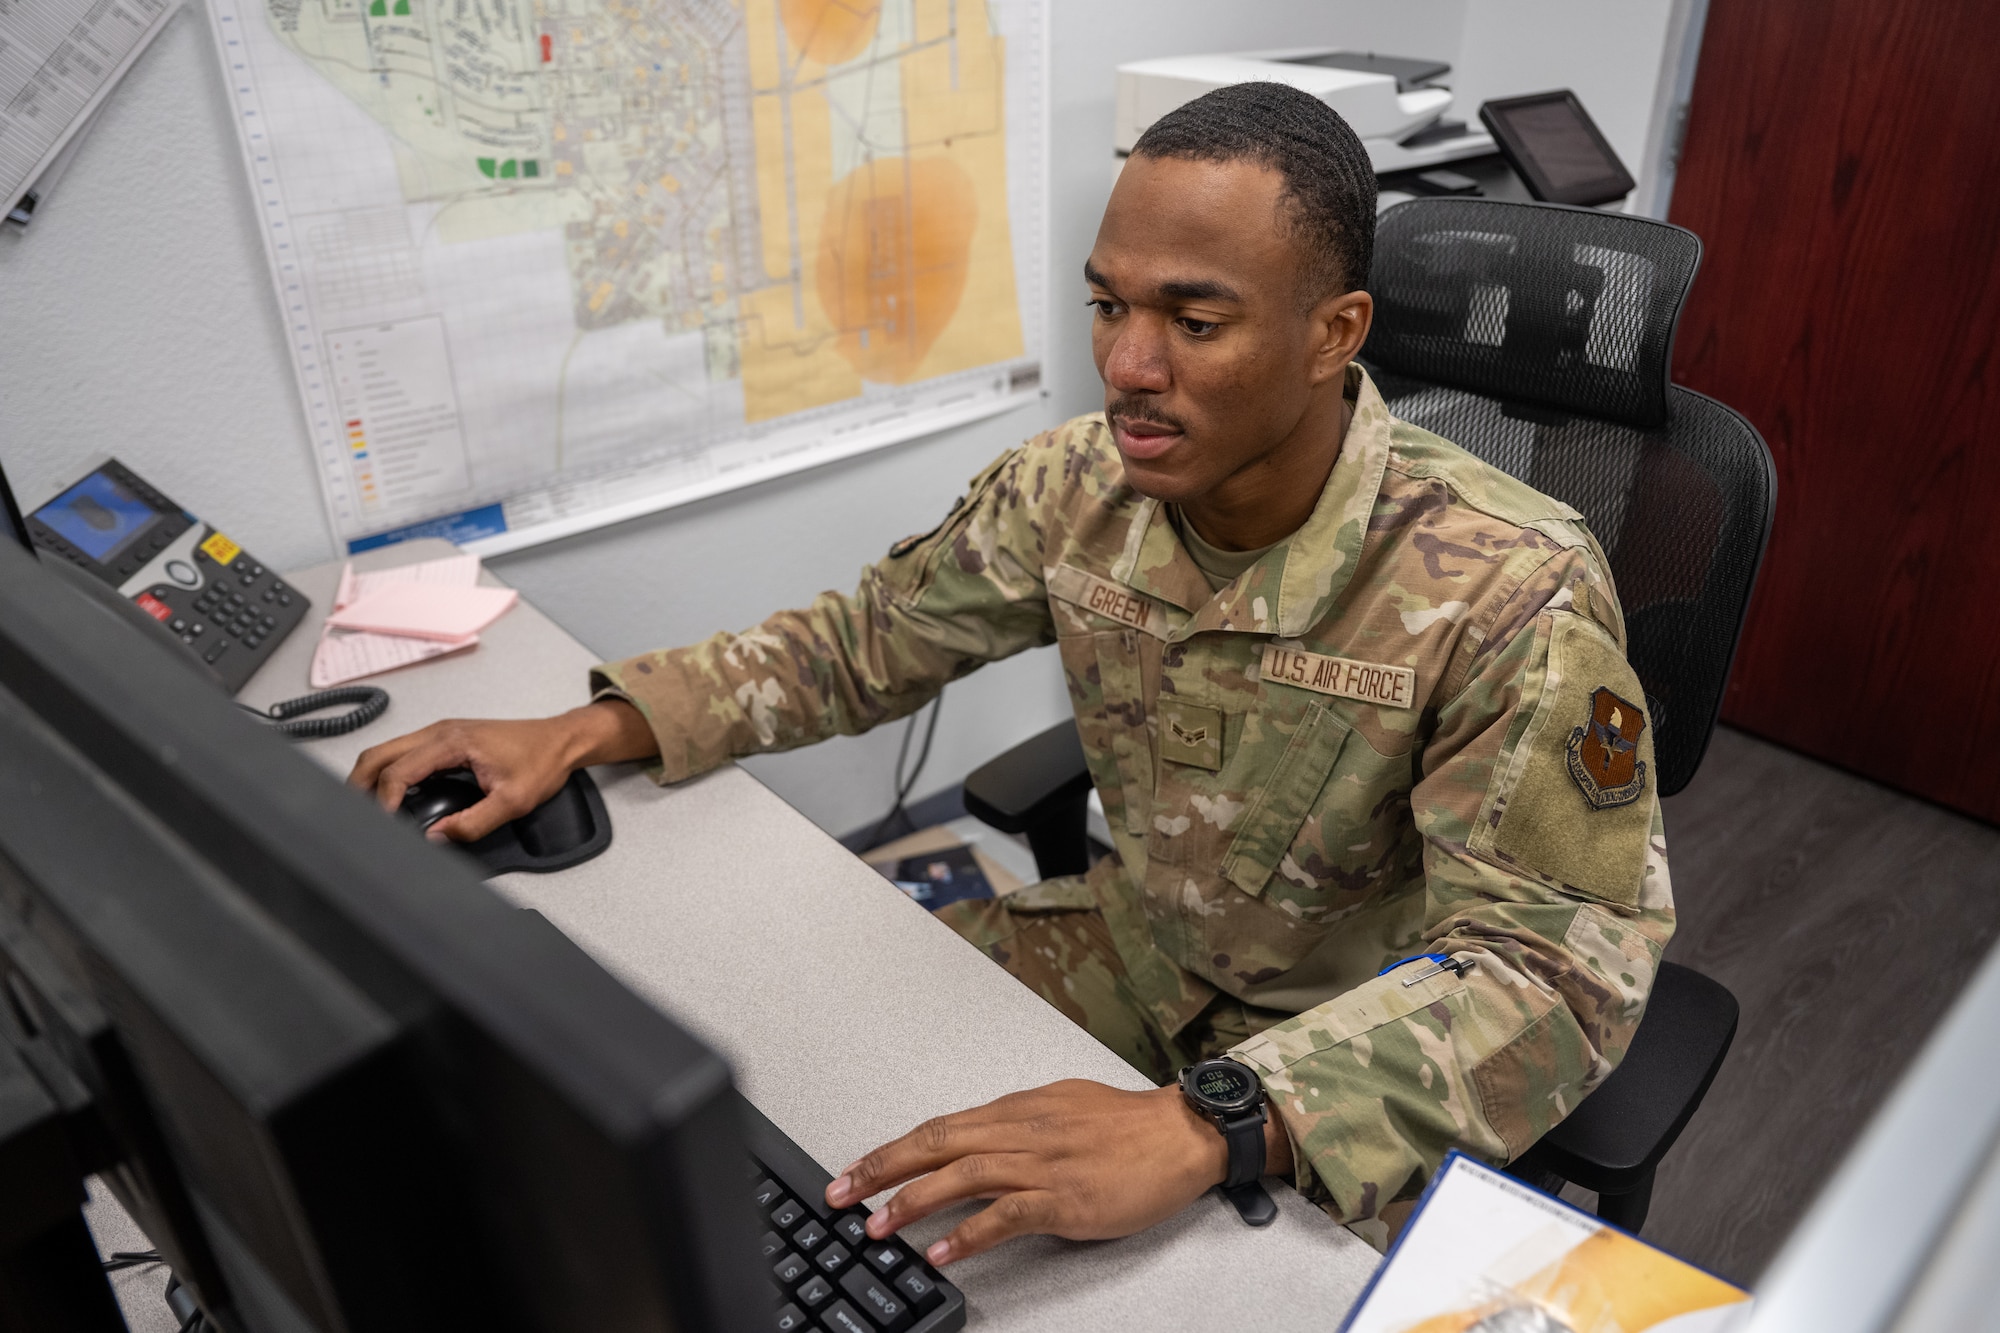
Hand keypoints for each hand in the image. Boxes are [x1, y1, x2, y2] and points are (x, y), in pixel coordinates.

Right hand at [346, 700, 655, 841]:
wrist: (560, 740)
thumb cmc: (542, 762)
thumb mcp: (512, 801)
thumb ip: (472, 823)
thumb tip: (436, 837)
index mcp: (451, 742)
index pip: (398, 771)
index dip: (382, 802)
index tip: (381, 826)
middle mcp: (440, 732)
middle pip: (379, 754)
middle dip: (360, 785)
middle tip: (355, 817)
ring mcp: (440, 733)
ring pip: (387, 751)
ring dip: (371, 778)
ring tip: (368, 810)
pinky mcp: (445, 740)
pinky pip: (404, 753)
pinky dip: (388, 772)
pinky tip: (390, 797)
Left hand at [823, 1078, 1295, 1265]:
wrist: (1182, 1134)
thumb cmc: (1128, 1125)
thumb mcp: (1060, 1109)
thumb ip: (1015, 1126)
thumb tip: (976, 1141)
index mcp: (1016, 1111)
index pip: (938, 1128)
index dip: (891, 1149)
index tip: (853, 1168)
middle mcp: (1021, 1131)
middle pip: (936, 1145)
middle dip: (881, 1170)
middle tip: (839, 1194)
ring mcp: (1043, 1164)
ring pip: (962, 1176)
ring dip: (913, 1202)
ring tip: (877, 1227)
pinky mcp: (1066, 1198)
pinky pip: (1007, 1215)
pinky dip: (969, 1233)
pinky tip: (943, 1252)